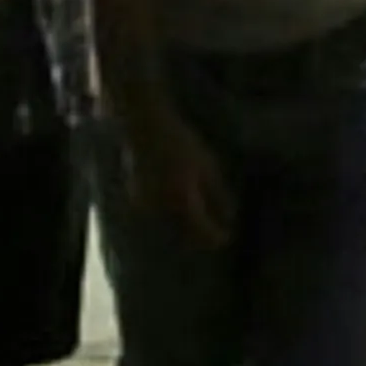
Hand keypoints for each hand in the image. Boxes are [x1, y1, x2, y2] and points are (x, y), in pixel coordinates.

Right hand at [117, 97, 233, 250]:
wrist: (145, 128)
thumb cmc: (180, 142)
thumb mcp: (207, 165)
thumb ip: (218, 194)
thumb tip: (229, 216)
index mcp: (183, 200)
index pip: (203, 231)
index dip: (216, 237)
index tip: (227, 237)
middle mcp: (163, 209)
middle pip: (186, 233)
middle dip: (201, 234)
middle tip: (216, 228)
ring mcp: (147, 206)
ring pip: (171, 225)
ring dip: (185, 224)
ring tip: (199, 216)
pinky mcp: (136, 200)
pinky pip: (159, 213)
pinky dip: (170, 212)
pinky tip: (178, 201)